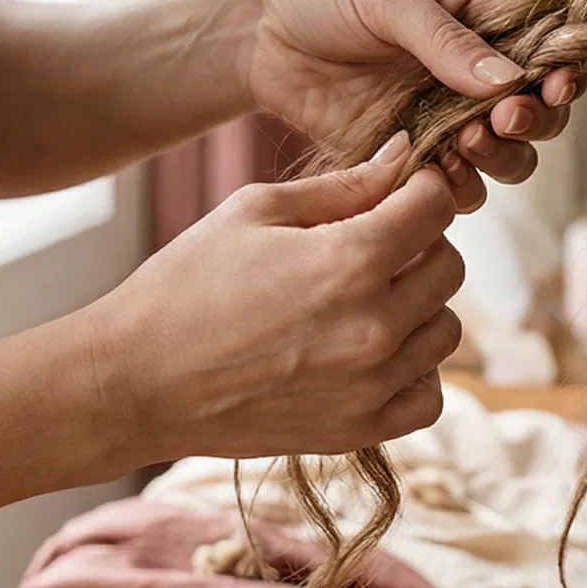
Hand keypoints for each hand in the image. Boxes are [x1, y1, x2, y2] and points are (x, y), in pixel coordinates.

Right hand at [85, 137, 463, 462]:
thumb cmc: (187, 284)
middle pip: (449, 267)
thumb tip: (406, 157)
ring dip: (418, 308)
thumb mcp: (255, 210)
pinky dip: (414, 372)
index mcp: (350, 261)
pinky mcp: (359, 431)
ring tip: (363, 302)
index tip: (398, 195)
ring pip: (446, 330)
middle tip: (370, 247)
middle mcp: (374, 327)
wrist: (137, 381)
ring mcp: (372, 386)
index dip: (421, 190)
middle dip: (419, 245)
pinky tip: (371, 354)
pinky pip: (429, 395)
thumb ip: (343, 186)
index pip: (436, 208)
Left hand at [243, 0, 586, 212]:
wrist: (257, 34)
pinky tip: (436, 169)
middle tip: (502, 118)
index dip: (565, 70)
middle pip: (542, 111)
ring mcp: (450, 114)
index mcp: (486, 10)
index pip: (553, 44)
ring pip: (509, 156)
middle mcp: (480, 67)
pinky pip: (457, 184)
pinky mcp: (417, 152)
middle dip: (534, 121)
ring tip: (466, 140)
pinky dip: (457, 186)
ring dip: (501, 157)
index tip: (553, 86)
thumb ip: (446, 41)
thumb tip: (509, 82)